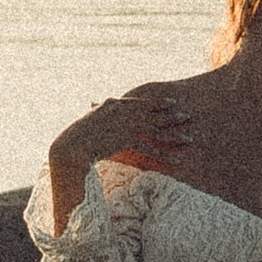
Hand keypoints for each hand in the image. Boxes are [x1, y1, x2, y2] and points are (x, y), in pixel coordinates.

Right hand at [52, 83, 195, 179]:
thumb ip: (97, 114)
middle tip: (188, 116)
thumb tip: (96, 108)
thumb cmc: (75, 136)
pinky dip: (165, 155)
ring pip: (156, 130)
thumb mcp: (88, 121)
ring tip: (190, 138)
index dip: (158, 103)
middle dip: (172, 116)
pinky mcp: (127, 140)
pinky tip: (177, 159)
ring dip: (174, 135)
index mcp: (114, 104)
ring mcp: (126, 125)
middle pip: (153, 113)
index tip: (172, 104)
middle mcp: (123, 112)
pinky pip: (150, 149)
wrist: (70, 145)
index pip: (141, 102)